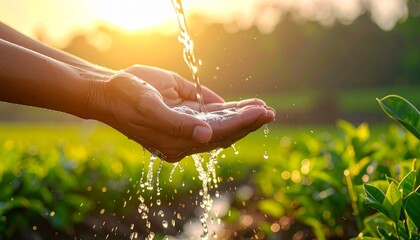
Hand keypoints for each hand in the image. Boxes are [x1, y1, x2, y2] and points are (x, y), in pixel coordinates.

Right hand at [90, 72, 274, 162]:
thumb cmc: (125, 96)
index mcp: (174, 140)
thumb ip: (177, 123)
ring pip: (220, 126)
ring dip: (242, 118)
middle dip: (247, 123)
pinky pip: (210, 116)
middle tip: (271, 112)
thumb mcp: (149, 106)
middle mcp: (182, 138)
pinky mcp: (183, 117)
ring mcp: (184, 128)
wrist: (107, 92)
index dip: (240, 123)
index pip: (216, 133)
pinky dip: (228, 111)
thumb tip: (206, 136)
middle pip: (223, 133)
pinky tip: (243, 106)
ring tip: (263, 108)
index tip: (261, 112)